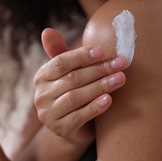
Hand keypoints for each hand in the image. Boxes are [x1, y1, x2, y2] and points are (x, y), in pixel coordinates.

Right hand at [34, 28, 126, 144]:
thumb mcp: (66, 73)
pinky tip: (109, 99)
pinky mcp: (61, 130)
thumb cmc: (72, 92)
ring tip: (120, 79)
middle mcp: (41, 96)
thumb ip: (61, 53)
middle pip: (71, 79)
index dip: (81, 56)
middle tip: (121, 63)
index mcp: (42, 77)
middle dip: (98, 70)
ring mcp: (49, 114)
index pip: (60, 63)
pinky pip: (79, 117)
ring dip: (100, 86)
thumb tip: (47, 30)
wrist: (73, 128)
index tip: (102, 51)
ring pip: (75, 97)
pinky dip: (95, 107)